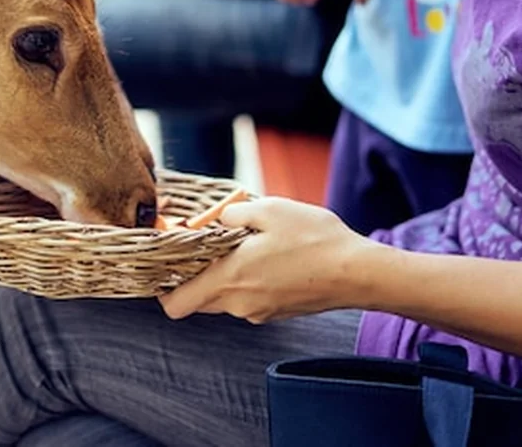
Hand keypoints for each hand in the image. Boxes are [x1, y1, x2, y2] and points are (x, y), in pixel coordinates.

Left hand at [158, 197, 369, 322]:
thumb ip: (230, 214)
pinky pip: (248, 297)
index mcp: (229, 278)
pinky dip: (250, 279)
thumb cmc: (314, 239)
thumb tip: (210, 220)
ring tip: (250, 244)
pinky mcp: (276, 312)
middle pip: (197, 299)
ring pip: (224, 296)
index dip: (163, 287)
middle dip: (196, 274)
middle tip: (210, 244)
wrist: (358, 272)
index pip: (175, 304)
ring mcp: (258, 312)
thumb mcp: (268, 210)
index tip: (169, 262)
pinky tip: (271, 257)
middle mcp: (238, 303)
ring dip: (227, 274)